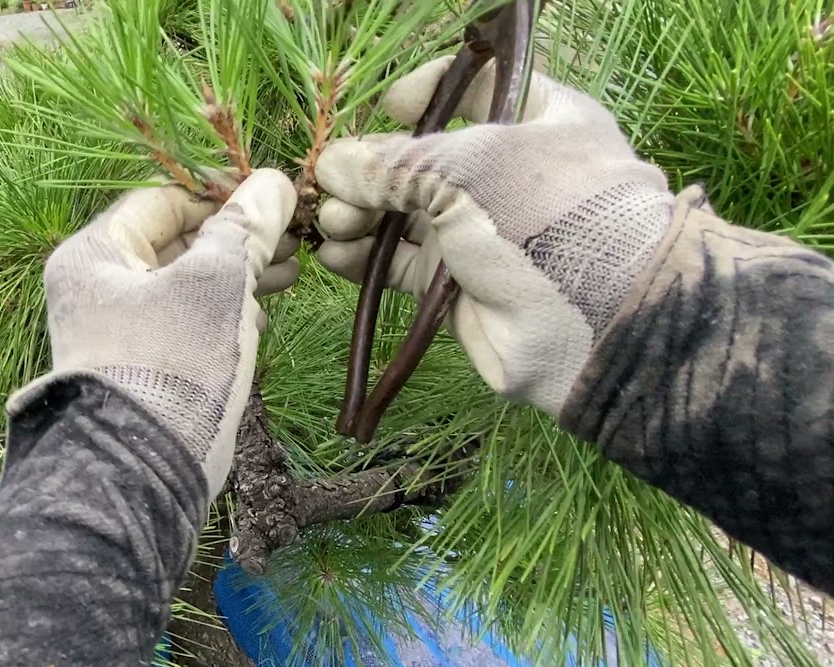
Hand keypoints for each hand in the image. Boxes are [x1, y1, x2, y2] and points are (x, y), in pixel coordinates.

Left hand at [11, 170, 297, 494]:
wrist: (142, 472)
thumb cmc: (173, 363)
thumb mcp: (217, 283)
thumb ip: (245, 228)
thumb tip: (274, 183)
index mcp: (95, 254)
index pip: (163, 200)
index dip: (222, 194)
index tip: (274, 198)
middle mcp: (98, 289)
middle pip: (176, 242)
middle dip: (239, 239)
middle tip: (294, 238)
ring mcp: (119, 333)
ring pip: (187, 286)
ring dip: (240, 276)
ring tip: (291, 273)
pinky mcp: (145, 371)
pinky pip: (187, 325)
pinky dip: (224, 316)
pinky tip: (262, 319)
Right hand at [315, 56, 674, 415]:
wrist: (592, 322)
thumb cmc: (544, 215)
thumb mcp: (467, 166)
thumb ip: (392, 163)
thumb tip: (330, 165)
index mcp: (537, 120)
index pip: (475, 89)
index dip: (428, 92)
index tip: (388, 108)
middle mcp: (506, 173)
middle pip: (420, 158)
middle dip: (369, 168)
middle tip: (332, 185)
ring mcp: (480, 232)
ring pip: (401, 215)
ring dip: (358, 215)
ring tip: (330, 224)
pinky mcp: (455, 286)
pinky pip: (398, 265)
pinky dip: (363, 260)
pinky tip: (333, 257)